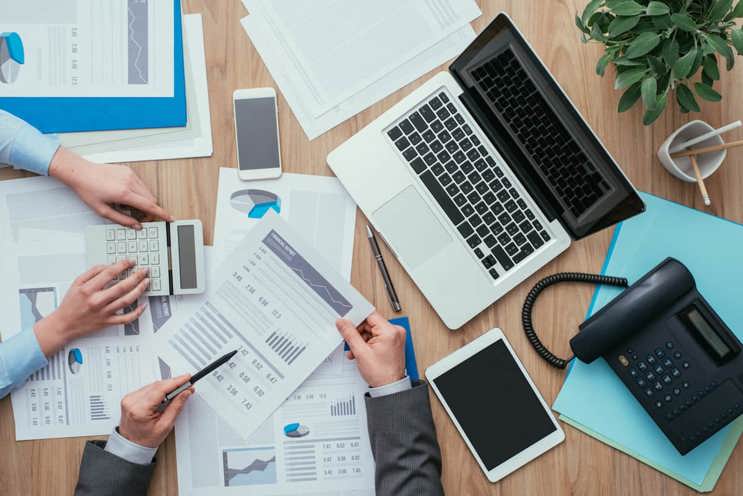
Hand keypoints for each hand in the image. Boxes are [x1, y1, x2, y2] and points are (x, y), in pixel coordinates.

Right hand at [33, 261, 148, 355]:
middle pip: (122, 287)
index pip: (110, 273)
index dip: (123, 265)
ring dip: (139, 290)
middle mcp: (97, 301)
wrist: (64, 324)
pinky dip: (136, 312)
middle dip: (136, 276)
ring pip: (127, 301)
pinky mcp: (108, 322)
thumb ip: (92, 273)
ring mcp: (104, 312)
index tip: (130, 262)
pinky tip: (143, 305)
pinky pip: (126, 318)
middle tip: (144, 270)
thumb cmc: (70, 304)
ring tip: (146, 282)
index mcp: (88, 289)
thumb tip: (109, 266)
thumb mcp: (76, 283)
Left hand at [48, 147, 171, 228]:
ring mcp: (130, 175)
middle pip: (151, 199)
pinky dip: (138, 191)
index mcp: (124, 194)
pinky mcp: (128, 171)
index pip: (149, 206)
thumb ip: (122, 220)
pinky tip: (124, 193)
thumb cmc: (88, 190)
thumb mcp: (102, 211)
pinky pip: (141, 184)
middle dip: (149, 209)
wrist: (81, 172)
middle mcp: (129, 182)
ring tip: (126, 203)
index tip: (169, 218)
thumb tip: (136, 225)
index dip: (161, 213)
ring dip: (143, 200)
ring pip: (147, 191)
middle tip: (138, 215)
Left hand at [119, 375, 193, 447]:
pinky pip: (147, 388)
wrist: (131, 445)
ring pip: (152, 385)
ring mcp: (129, 399)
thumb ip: (176, 407)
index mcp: (140, 410)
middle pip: (157, 385)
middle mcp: (132, 402)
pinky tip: (164, 396)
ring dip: (166, 387)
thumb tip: (185, 393)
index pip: (161, 389)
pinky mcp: (129, 397)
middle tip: (186, 386)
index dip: (176, 382)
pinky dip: (158, 390)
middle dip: (173, 384)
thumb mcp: (165, 426)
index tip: (187, 378)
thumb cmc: (145, 439)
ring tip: (176, 392)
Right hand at [336, 311, 405, 386]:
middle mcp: (395, 331)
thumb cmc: (381, 374)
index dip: (356, 318)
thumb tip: (342, 322)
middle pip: (370, 324)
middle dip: (357, 333)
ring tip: (355, 351)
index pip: (370, 315)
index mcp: (390, 331)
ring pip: (371, 331)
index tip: (347, 321)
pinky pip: (376, 337)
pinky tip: (361, 352)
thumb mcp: (361, 352)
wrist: (390, 387)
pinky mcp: (392, 342)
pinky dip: (367, 343)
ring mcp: (395, 337)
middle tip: (349, 341)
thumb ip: (350, 334)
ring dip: (361, 340)